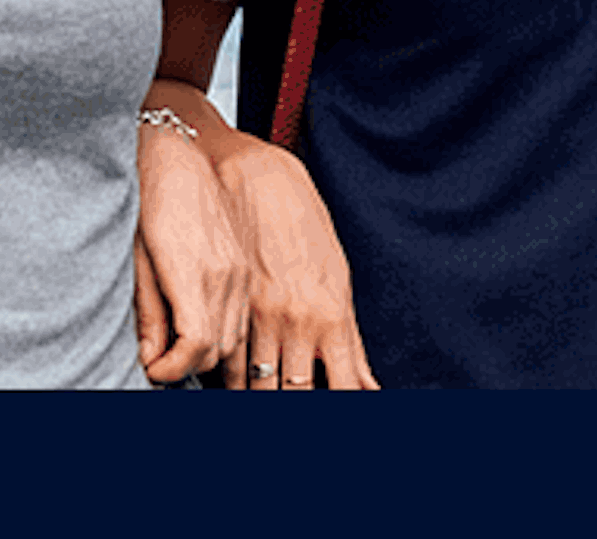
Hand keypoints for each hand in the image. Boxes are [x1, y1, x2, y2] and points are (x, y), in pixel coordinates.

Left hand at [133, 115, 251, 381]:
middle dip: (188, 367)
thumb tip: (150, 359)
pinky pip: (241, 317)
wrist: (183, 151)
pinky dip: (222, 334)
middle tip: (160, 365)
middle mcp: (226, 275)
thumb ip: (148, 312)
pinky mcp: (244, 266)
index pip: (196, 344)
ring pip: (234, 337)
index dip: (174, 369)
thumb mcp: (139, 257)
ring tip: (177, 352)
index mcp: (194, 272)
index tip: (153, 372)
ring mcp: (240, 270)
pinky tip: (199, 330)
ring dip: (206, 354)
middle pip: (217, 349)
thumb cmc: (152, 198)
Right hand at [216, 142, 376, 389]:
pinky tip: (234, 389)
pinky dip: (232, 381)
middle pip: (297, 394)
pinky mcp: (228, 307)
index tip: (342, 419)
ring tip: (263, 405)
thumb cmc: (303, 223)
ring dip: (261, 400)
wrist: (255, 176)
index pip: (343, 386)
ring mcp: (260, 316)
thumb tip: (368, 385)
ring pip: (258, 386)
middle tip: (295, 406)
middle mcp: (297, 321)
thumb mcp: (338, 278)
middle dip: (296, 407)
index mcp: (331, 315)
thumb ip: (349, 338)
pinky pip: (229, 362)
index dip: (340, 409)